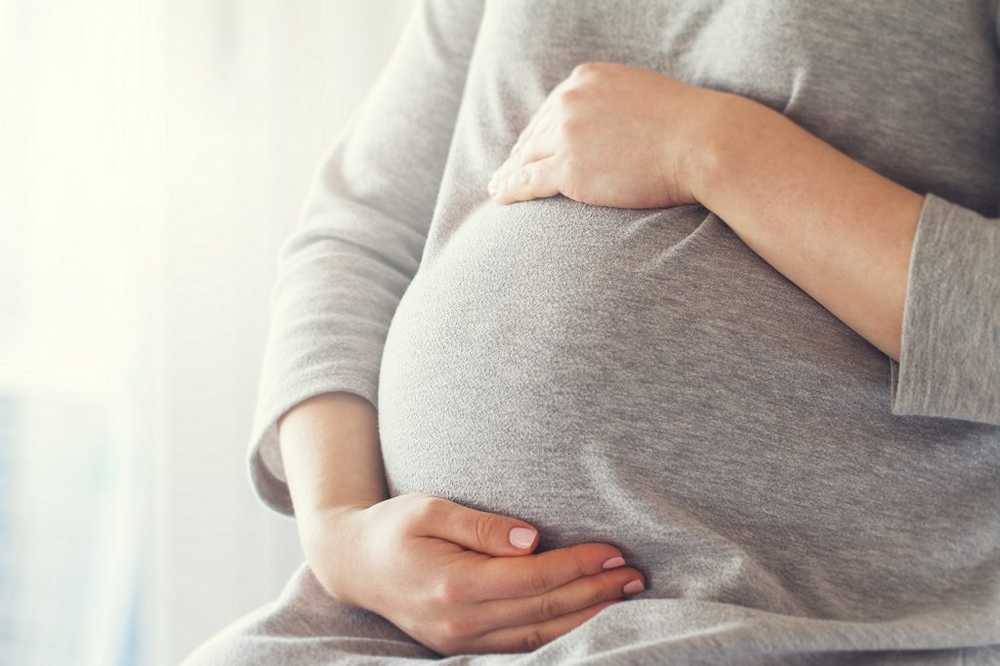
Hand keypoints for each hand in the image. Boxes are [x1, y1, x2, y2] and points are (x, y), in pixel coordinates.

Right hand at [301, 493, 645, 655]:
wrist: (353, 564)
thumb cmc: (393, 527)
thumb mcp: (430, 508)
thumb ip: (481, 526)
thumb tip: (531, 538)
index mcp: (453, 584)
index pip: (532, 579)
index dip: (577, 566)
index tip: (612, 551)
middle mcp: (460, 622)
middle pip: (543, 611)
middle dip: (594, 592)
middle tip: (635, 574)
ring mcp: (460, 640)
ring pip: (539, 636)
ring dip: (586, 616)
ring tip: (624, 595)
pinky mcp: (462, 646)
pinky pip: (521, 646)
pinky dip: (560, 633)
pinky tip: (586, 617)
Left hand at [488, 61, 721, 208]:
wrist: (703, 142)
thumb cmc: (685, 125)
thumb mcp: (640, 96)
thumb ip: (612, 104)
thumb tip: (603, 124)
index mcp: (584, 79)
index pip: (551, 109)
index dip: (537, 133)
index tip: (527, 148)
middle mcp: (568, 101)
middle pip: (535, 133)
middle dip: (520, 154)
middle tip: (504, 171)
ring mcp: (566, 135)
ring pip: (526, 157)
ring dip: (508, 174)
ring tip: (497, 187)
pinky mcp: (569, 169)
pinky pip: (528, 180)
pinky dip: (510, 189)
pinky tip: (499, 196)